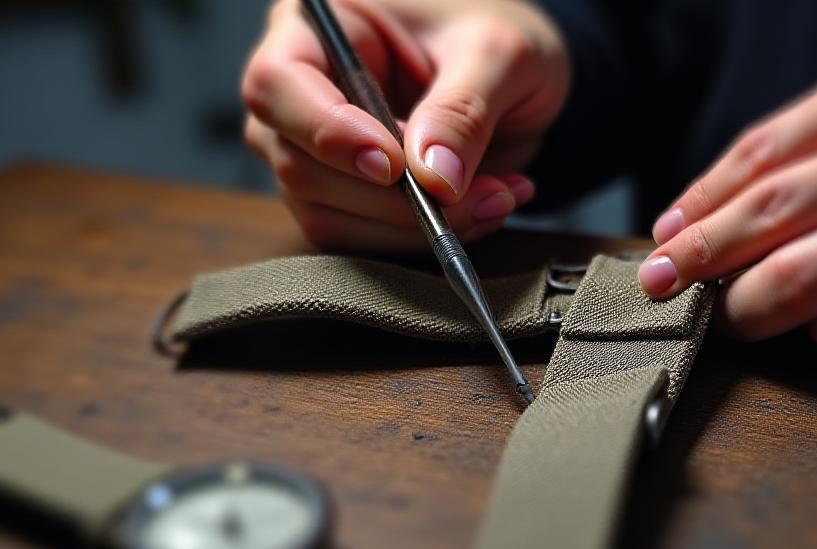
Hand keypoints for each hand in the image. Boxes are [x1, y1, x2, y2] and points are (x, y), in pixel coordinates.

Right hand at [241, 0, 568, 250]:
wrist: (522, 69)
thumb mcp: (498, 54)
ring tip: (497, 196)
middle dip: (390, 198)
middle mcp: (303, 89)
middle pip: (297, 164)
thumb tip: (432, 180)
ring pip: (326, 215)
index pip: (278, 84)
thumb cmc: (496, 36)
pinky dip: (423, 237)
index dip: (327, 133)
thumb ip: (463, 110)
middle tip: (480, 192)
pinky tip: (484, 206)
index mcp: (319, 26)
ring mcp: (319, 148)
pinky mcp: (347, 193)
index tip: (394, 166)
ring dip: (414, 227)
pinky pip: (363, 237)